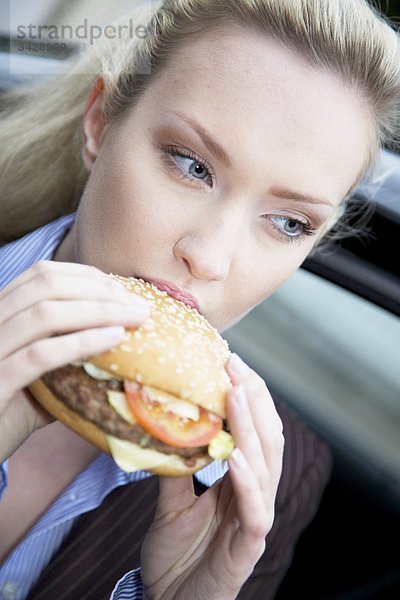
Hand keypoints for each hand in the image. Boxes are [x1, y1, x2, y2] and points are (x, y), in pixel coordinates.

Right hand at [0, 260, 149, 461]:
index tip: (124, 291)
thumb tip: (122, 338)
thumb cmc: (11, 411)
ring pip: (44, 315)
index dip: (87, 277)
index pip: (42, 275)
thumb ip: (71, 353)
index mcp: (0, 313)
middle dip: (100, 291)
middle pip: (47, 286)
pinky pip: (39, 355)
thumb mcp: (42, 374)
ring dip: (100, 311)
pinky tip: (113, 338)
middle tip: (140, 306)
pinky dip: (81, 342)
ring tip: (136, 318)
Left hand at [141, 353, 283, 599]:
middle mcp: (255, 495)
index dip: (247, 396)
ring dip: (251, 427)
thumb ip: (177, 467)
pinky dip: (247, 481)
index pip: (254, 431)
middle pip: (267, 439)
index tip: (229, 362)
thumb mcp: (171, 502)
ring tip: (237, 393)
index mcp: (241, 482)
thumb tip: (164, 427)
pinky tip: (236, 455)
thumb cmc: (176, 555)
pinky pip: (254, 511)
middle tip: (235, 364)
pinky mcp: (248, 547)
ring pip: (265, 466)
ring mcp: (254, 520)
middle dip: (254, 399)